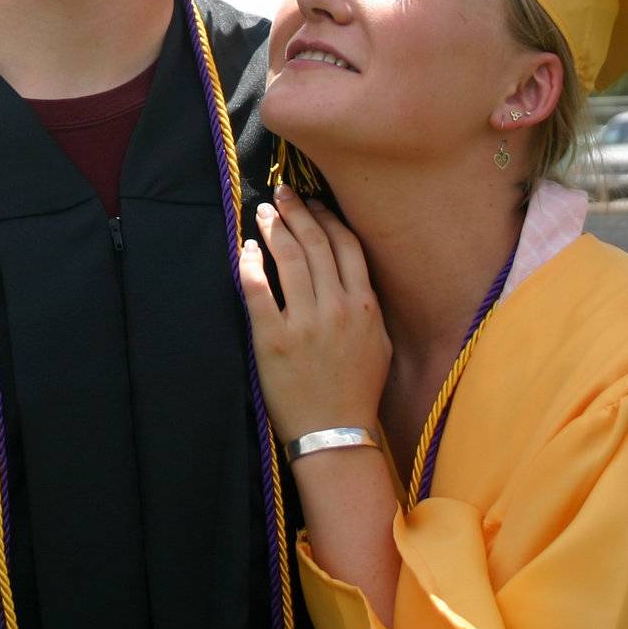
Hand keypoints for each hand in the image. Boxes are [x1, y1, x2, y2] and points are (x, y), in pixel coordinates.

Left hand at [239, 186, 391, 443]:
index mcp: (364, 305)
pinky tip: (247, 249)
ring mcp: (305, 323)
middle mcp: (336, 307)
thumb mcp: (379, 342)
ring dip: (274, 229)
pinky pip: (258, 290)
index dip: (328, 217)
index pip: (346, 245)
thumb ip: (368, 304)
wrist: (335, 434)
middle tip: (282, 194)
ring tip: (264, 212)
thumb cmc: (358, 390)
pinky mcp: (274, 339)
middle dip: (298, 212)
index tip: (315, 202)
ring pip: (289, 258)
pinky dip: (251, 263)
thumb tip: (351, 272)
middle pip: (316, 243)